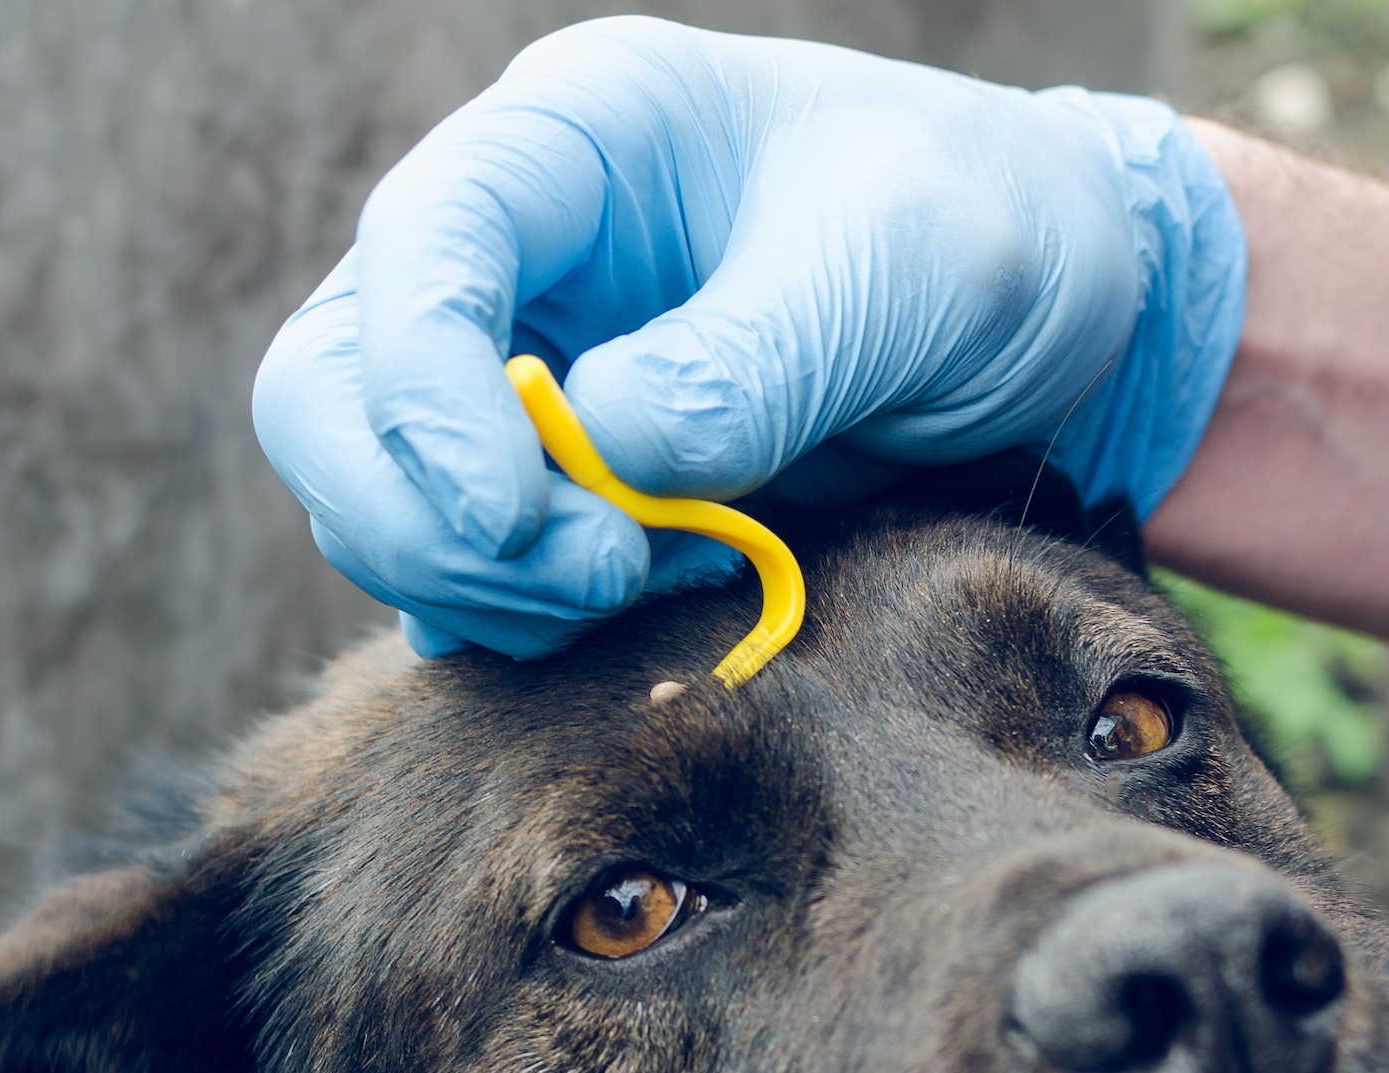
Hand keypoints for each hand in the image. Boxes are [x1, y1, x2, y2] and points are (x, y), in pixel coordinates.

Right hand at [250, 17, 1242, 657]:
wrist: (1058, 316)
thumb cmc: (991, 236)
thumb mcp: (908, 271)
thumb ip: (755, 360)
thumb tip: (600, 458)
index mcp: (575, 138)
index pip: (415, 251)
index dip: (425, 395)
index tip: (518, 516)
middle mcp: (515, 250)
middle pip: (330, 389)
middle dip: (425, 510)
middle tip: (591, 576)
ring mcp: (518, 369)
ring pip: (376, 495)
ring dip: (478, 579)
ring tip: (644, 584)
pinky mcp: (552, 479)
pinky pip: (456, 565)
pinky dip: (507, 617)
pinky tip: (625, 615)